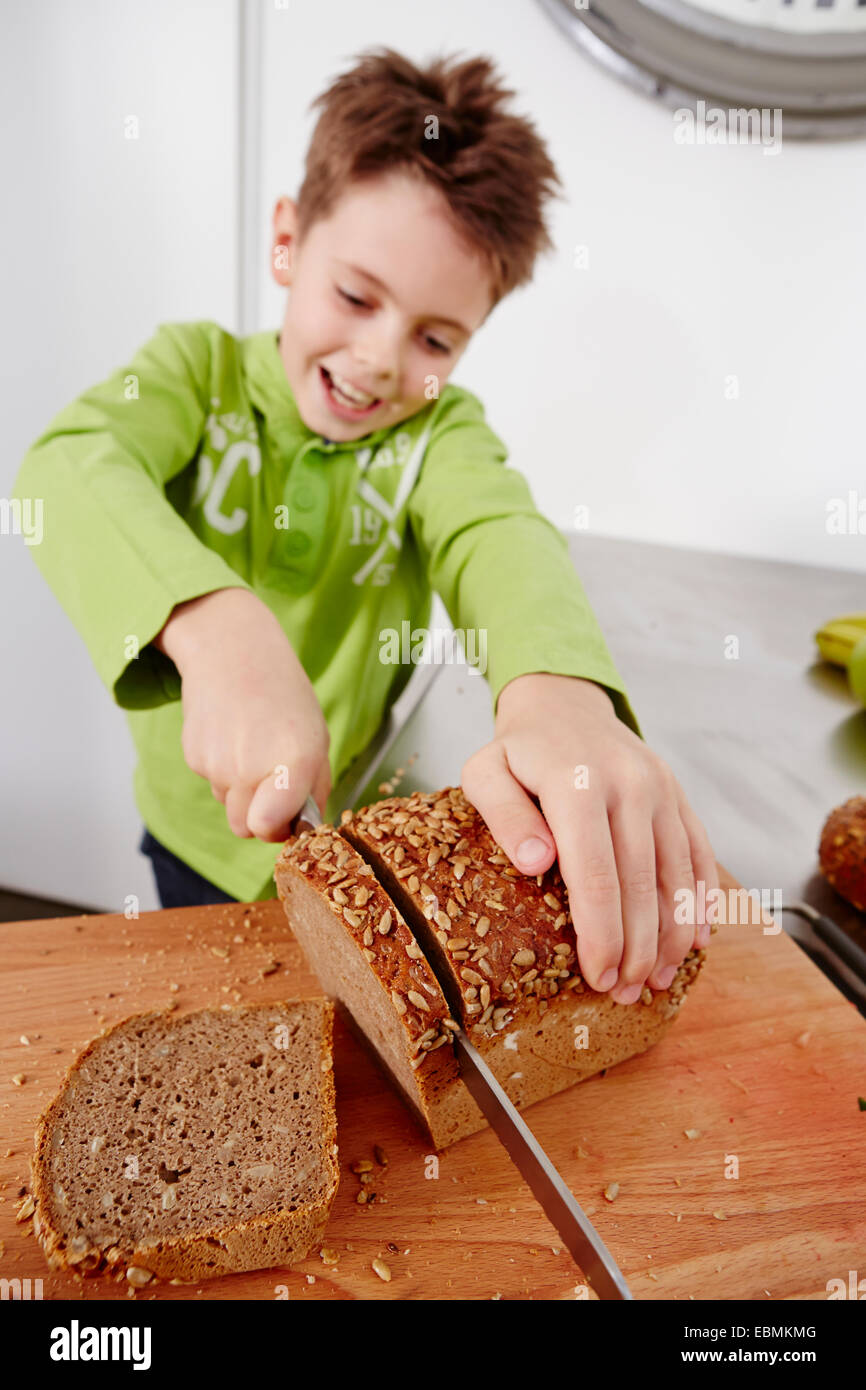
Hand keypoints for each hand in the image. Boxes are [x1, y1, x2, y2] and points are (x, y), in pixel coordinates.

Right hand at [153, 588, 330, 839]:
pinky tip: (232, 734)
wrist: (233, 651)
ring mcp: (216, 763)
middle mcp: (249, 767)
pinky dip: (221, 766)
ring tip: (251, 744)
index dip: (276, 830)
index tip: (284, 818)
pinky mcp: (192, 755)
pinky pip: (211, 780)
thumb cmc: (282, 693)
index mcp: (291, 762)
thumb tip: (303, 826)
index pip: (266, 828)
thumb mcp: (316, 736)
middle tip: (269, 782)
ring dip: (239, 787)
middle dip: (257, 815)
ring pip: (227, 803)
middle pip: (243, 828)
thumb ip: (313, 786)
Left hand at [460, 672, 717, 1003]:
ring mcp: (661, 788)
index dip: (601, 933)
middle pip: (641, 883)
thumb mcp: (486, 773)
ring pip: (677, 874)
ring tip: (657, 980)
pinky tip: (695, 940)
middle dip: (637, 947)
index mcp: (577, 782)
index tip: (597, 975)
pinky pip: (699, 853)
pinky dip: (701, 900)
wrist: (564, 703)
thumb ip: (504, 815)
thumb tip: (536, 863)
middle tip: (626, 993)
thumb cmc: (518, 752)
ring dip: (673, 935)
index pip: (596, 873)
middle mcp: (629, 783)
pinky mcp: (678, 795)